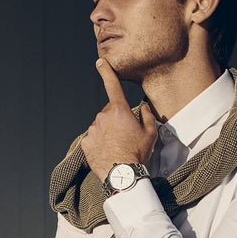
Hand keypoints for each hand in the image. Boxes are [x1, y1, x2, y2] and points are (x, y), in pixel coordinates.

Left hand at [80, 58, 156, 180]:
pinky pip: (93, 138)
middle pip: (109, 111)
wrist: (121, 175)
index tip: (100, 62)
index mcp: (119, 111)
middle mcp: (103, 117)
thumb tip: (143, 106)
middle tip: (126, 135)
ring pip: (100, 125)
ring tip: (117, 146)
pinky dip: (99, 142)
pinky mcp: (86, 143)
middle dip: (116, 119)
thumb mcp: (150, 133)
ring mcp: (92, 130)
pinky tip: (108, 151)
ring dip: (107, 132)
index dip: (106, 72)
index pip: (112, 86)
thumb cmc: (137, 153)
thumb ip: (146, 115)